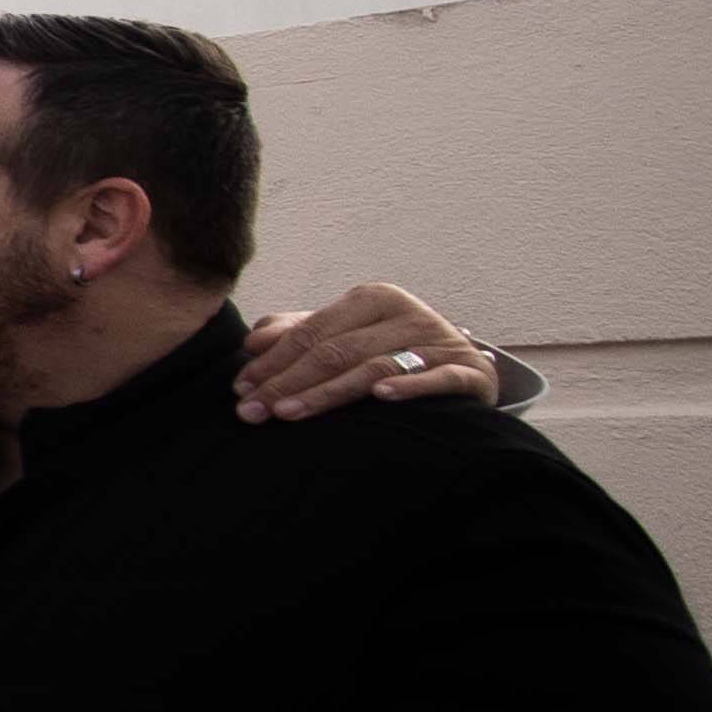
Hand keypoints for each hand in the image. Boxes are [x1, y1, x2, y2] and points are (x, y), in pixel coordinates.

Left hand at [237, 283, 509, 418]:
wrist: (465, 367)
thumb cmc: (390, 350)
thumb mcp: (344, 334)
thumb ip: (298, 332)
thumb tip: (252, 342)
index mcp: (372, 299)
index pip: (312, 331)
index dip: (272, 360)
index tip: (241, 388)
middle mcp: (407, 315)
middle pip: (337, 350)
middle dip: (288, 382)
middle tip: (253, 411)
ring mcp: (441, 342)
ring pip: (375, 366)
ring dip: (328, 392)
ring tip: (289, 413)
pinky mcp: (470, 371)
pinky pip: (437, 378)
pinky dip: (409, 386)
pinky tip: (380, 397)